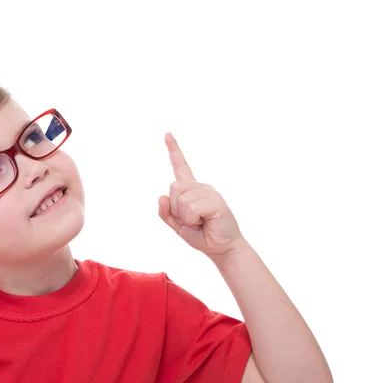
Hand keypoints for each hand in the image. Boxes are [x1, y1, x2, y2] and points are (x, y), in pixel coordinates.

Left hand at [158, 132, 244, 260]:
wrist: (221, 248)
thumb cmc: (201, 235)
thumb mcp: (178, 226)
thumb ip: (166, 213)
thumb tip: (161, 197)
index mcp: (191, 190)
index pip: (181, 166)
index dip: (174, 150)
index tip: (167, 134)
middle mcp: (200, 187)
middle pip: (173, 188)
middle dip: (176, 209)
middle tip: (192, 220)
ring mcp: (209, 192)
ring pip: (181, 199)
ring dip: (185, 217)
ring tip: (199, 222)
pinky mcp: (216, 201)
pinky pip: (192, 208)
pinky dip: (192, 220)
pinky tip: (205, 222)